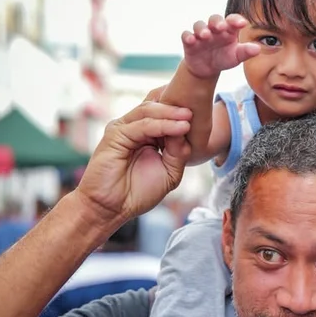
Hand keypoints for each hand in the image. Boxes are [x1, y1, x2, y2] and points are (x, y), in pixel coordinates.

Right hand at [74, 99, 191, 227]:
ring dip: (170, 114)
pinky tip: (179, 128)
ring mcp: (123, 130)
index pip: (164, 115)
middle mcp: (134, 128)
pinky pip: (141, 125)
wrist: (112, 208)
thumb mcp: (169, 173)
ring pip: (148, 112)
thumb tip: (186, 130)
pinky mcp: (115, 135)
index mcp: (147, 135)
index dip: (181, 114)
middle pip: (156, 107)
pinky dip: (162, 125)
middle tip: (196, 112)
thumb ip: (179, 153)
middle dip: (177, 109)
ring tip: (188, 118)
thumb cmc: (137, 193)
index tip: (203, 116)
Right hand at [181, 14, 259, 79]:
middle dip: (217, 21)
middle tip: (221, 27)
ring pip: (199, 25)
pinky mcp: (189, 42)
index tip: (242, 23)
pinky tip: (191, 40)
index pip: (232, 20)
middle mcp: (214, 29)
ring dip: (201, 28)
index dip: (236, 20)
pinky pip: (186, 35)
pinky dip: (187, 36)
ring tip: (205, 35)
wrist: (207, 68)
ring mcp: (201, 34)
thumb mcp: (236, 57)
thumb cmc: (224, 58)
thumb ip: (246, 52)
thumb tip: (257, 49)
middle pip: (214, 18)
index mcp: (228, 30)